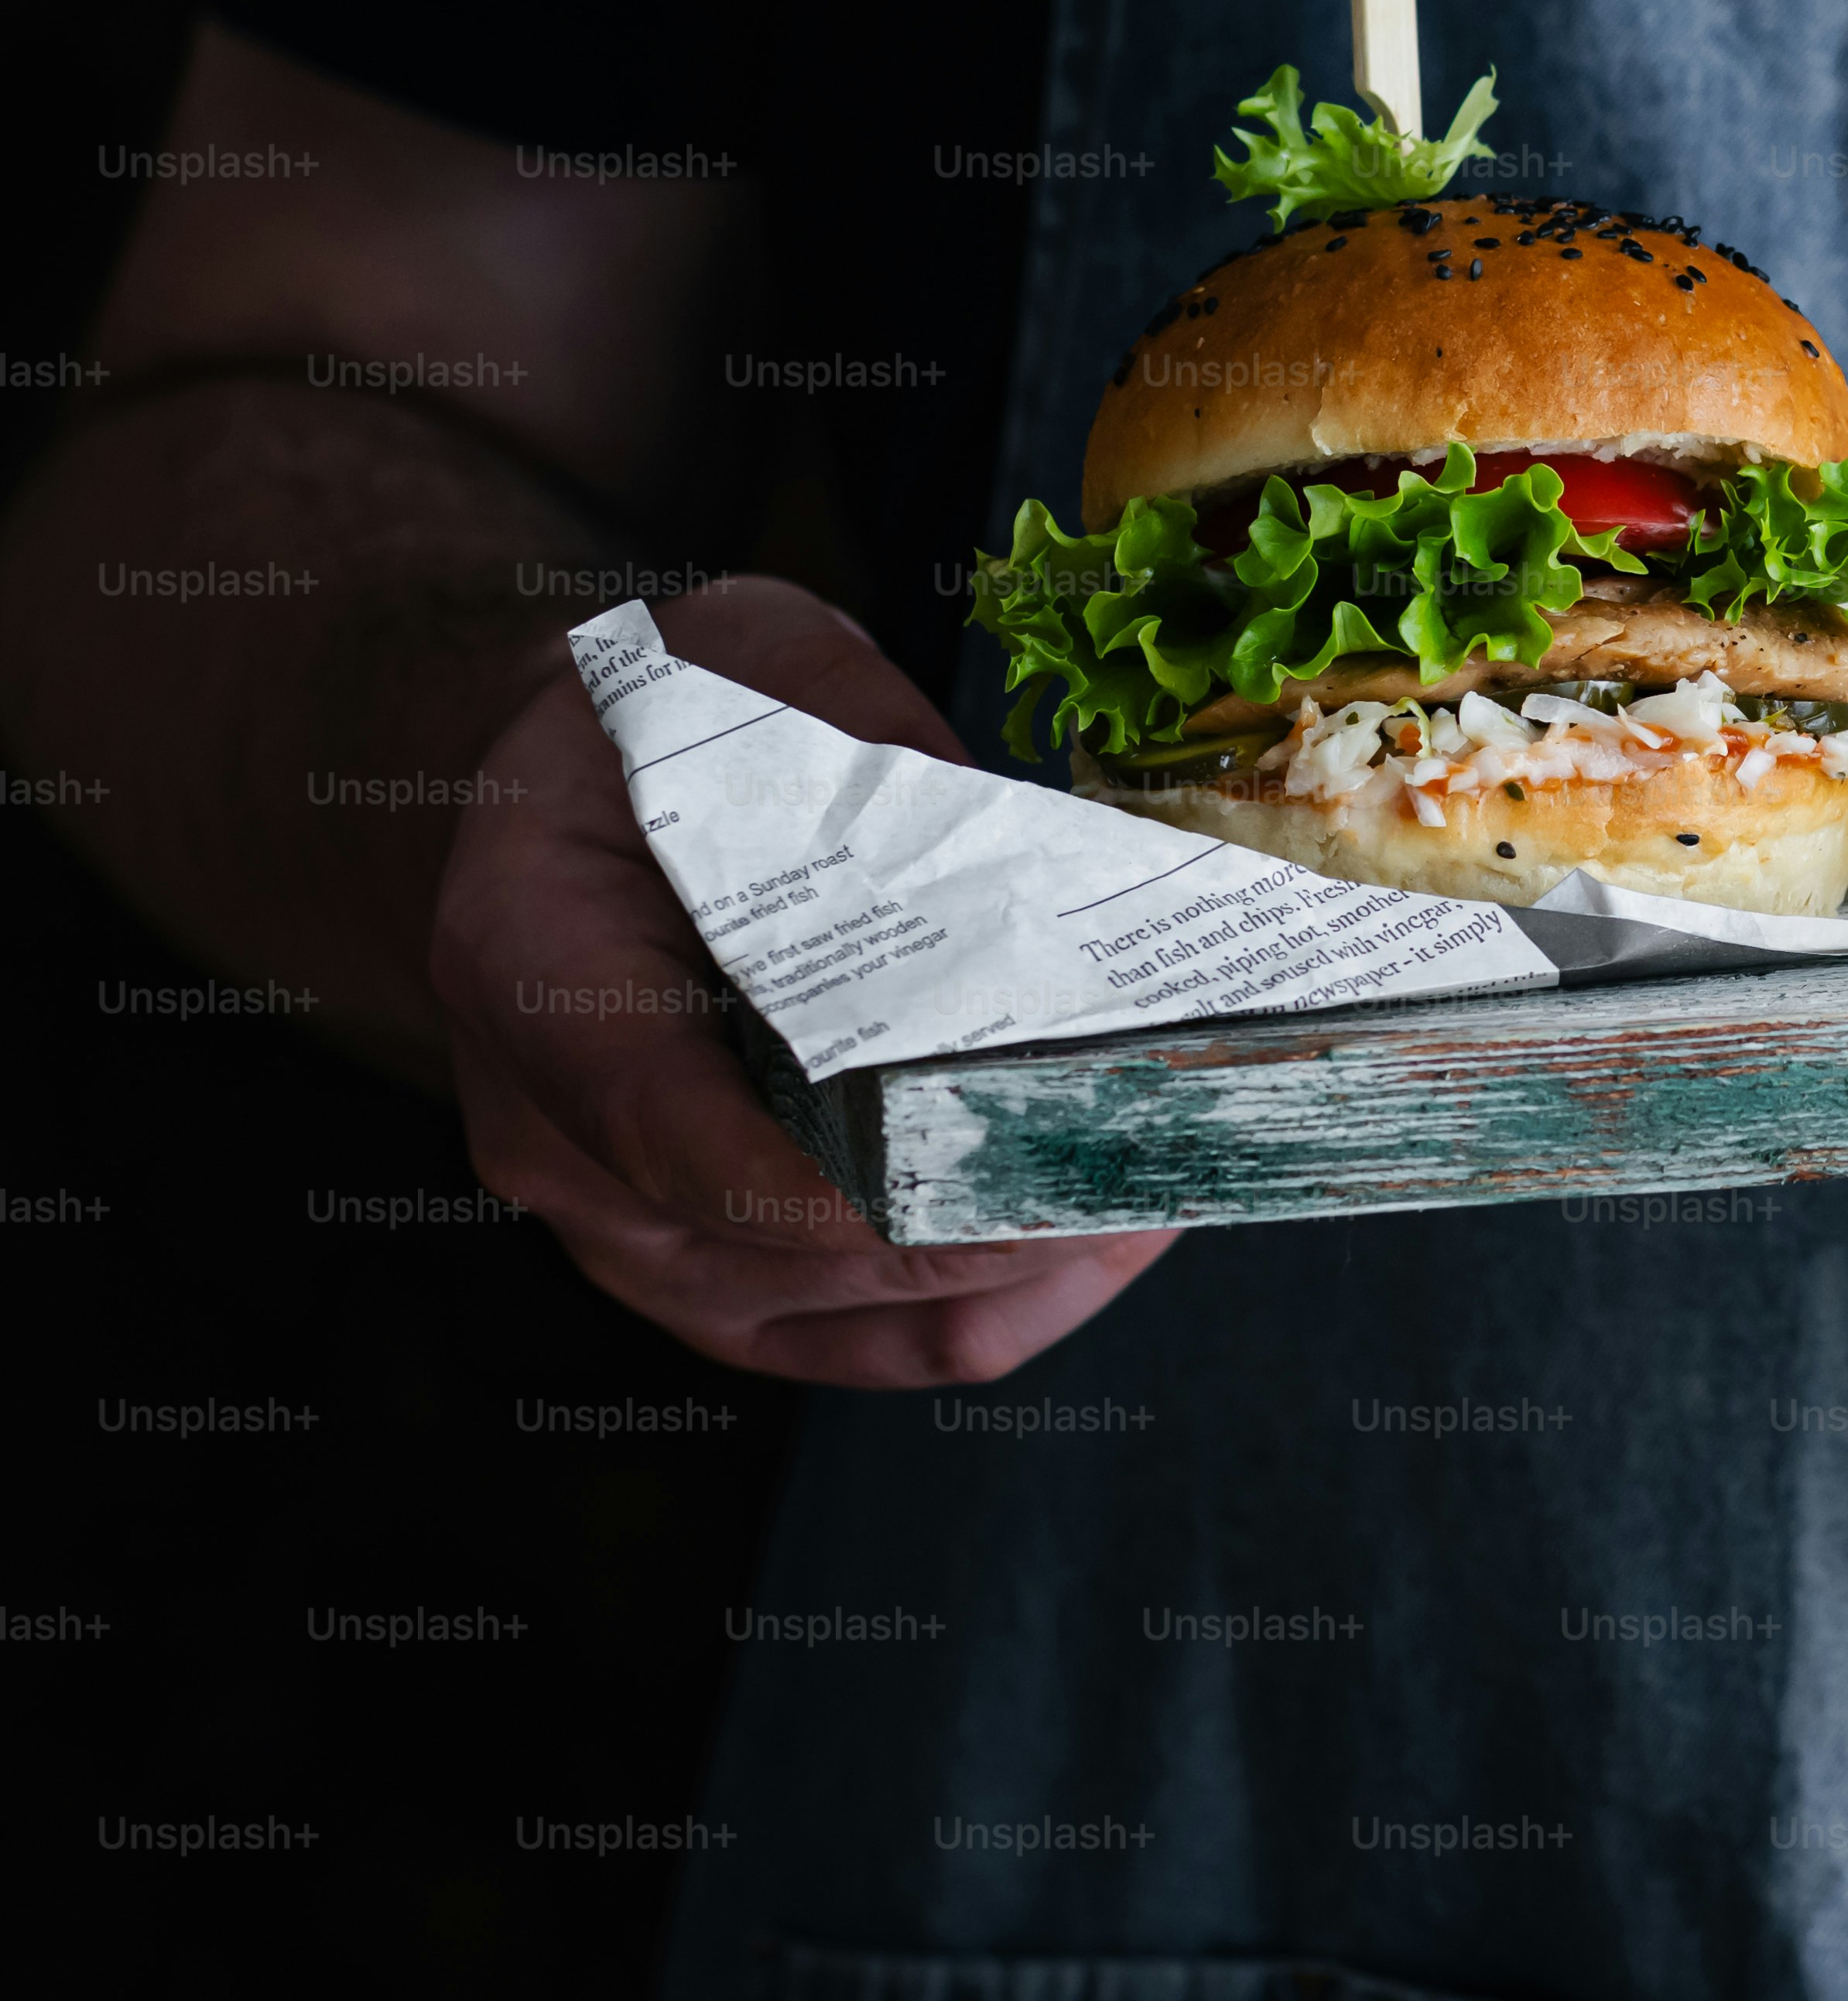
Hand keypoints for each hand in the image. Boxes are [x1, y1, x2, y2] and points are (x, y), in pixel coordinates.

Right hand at [433, 578, 1178, 1384]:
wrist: (561, 783)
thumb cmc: (655, 716)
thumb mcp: (749, 662)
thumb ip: (863, 742)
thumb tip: (1017, 847)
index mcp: (530, 965)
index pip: (669, 1124)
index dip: (834, 1184)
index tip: (996, 1181)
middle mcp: (554, 1134)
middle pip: (777, 1248)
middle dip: (981, 1222)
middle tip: (1151, 1158)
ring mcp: (624, 1223)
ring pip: (832, 1320)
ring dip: (1009, 1278)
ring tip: (1163, 1199)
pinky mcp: (704, 1265)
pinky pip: (846, 1338)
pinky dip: (981, 1313)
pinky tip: (1103, 1253)